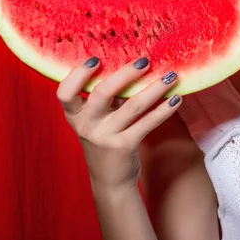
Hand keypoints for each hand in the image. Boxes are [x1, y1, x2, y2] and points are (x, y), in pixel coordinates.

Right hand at [56, 56, 181, 190]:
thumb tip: (132, 63)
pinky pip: (147, 122)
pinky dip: (163, 109)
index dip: (77, 75)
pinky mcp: (124, 147)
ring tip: (170, 75)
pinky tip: (176, 99)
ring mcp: (105, 137)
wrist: (110, 180)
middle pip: (102, 93)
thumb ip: (106, 95)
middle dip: (125, 74)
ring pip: (132, 106)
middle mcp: (86, 125)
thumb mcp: (98, 118)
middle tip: (144, 61)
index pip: (64, 93)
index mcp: (75, 115)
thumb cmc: (105, 138)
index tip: (95, 59)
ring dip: (155, 88)